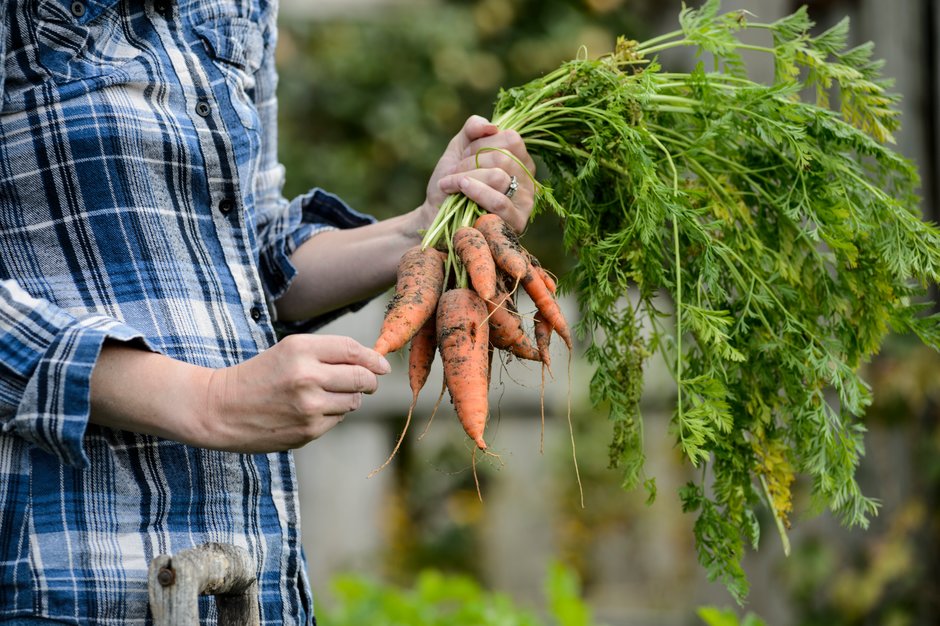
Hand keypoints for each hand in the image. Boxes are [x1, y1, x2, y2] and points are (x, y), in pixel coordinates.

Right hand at [201, 334, 389, 451]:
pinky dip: (332, 414)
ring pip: (353, 401)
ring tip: (325, 395)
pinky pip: (338, 419)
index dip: (373, 358)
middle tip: (366, 381)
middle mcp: (306, 377)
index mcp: (300, 349)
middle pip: (362, 378)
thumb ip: (330, 353)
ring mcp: (308, 407)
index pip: (353, 350)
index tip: (382, 365)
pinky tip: (309, 411)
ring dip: (349, 398)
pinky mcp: (308, 431)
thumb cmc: (260, 375)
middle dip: (369, 380)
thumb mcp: (289, 351)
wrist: (221, 409)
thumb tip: (375, 364)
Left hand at [421, 115, 536, 233]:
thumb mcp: (459, 149)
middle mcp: (528, 180)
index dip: (481, 143)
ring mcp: (525, 203)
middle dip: (470, 161)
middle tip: (454, 172)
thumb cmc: (451, 182)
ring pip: (498, 177)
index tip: (464, 155)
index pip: (511, 139)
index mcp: (520, 160)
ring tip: (450, 183)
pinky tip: (456, 189)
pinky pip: (498, 202)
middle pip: (503, 157)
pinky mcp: (517, 223)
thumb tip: (491, 126)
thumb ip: (473, 129)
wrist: (435, 214)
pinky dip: (473, 192)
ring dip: (466, 177)